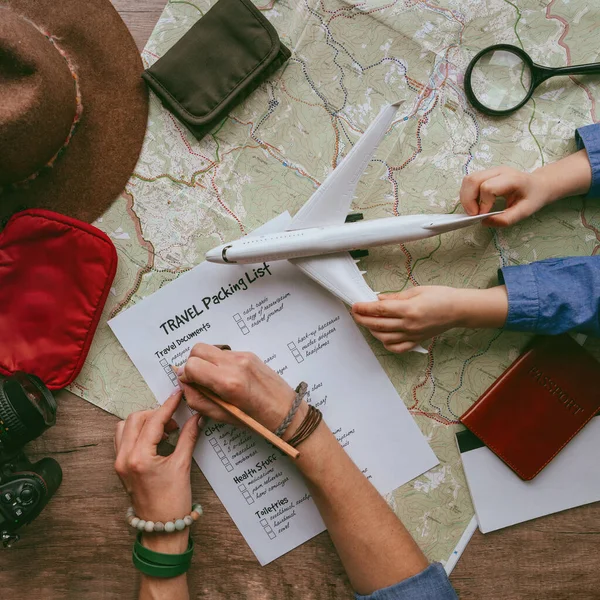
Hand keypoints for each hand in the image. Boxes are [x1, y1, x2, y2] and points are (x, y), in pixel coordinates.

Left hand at [114, 391, 200, 551]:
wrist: (161, 528)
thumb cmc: (172, 502)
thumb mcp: (183, 466)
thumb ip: (188, 437)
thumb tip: (196, 417)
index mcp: (139, 457)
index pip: (153, 420)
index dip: (168, 405)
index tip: (179, 394)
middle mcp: (124, 457)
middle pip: (135, 418)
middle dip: (156, 413)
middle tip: (175, 421)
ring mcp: (119, 462)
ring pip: (125, 426)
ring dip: (145, 421)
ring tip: (165, 430)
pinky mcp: (120, 466)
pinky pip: (123, 438)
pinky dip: (137, 432)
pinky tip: (155, 438)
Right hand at [177, 344, 296, 431]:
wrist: (286, 412)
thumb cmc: (257, 419)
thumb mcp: (221, 416)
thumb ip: (197, 398)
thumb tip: (184, 383)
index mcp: (229, 383)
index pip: (192, 365)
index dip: (186, 375)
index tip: (190, 384)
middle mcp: (236, 365)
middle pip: (198, 349)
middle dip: (193, 363)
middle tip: (199, 380)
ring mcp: (244, 356)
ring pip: (211, 349)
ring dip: (207, 362)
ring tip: (215, 380)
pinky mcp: (249, 354)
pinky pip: (225, 352)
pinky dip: (220, 362)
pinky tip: (228, 377)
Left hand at [352, 287, 464, 352]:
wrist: (459, 310)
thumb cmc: (441, 296)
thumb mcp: (417, 290)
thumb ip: (395, 297)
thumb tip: (379, 299)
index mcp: (409, 309)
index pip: (379, 310)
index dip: (364, 308)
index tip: (355, 305)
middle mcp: (409, 324)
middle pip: (378, 324)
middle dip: (362, 319)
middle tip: (355, 313)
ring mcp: (413, 335)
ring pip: (385, 338)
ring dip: (372, 331)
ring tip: (367, 322)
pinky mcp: (417, 341)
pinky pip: (398, 348)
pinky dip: (386, 343)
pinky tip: (382, 336)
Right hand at [460, 166, 552, 226]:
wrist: (538, 184)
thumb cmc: (533, 197)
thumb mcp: (525, 212)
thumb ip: (505, 219)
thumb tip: (484, 221)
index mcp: (512, 179)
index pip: (487, 187)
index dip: (482, 204)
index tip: (484, 215)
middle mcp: (499, 171)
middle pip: (473, 180)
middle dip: (468, 200)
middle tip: (474, 214)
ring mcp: (491, 170)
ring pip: (468, 180)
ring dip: (465, 197)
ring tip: (473, 209)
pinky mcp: (485, 174)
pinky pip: (469, 182)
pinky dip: (467, 194)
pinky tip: (475, 203)